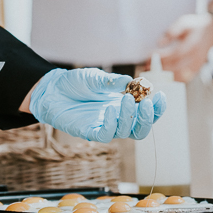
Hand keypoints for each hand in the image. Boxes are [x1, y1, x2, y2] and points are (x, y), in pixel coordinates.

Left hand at [28, 68, 165, 142]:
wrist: (52, 89)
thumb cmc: (76, 83)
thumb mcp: (96, 78)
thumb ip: (113, 82)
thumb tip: (133, 83)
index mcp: (123, 105)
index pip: (146, 112)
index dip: (156, 107)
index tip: (160, 95)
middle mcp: (117, 118)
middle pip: (140, 128)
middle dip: (147, 117)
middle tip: (146, 102)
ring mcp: (104, 126)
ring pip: (126, 132)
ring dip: (129, 117)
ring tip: (125, 99)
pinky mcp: (89, 132)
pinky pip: (105, 134)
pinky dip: (111, 124)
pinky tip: (110, 109)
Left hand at [158, 13, 212, 82]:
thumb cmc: (196, 26)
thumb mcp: (185, 23)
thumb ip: (173, 31)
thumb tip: (160, 42)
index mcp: (193, 45)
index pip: (176, 54)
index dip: (163, 57)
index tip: (151, 57)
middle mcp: (197, 57)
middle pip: (177, 67)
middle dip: (161, 68)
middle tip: (147, 67)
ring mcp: (198, 64)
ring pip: (182, 75)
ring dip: (166, 76)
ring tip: (154, 73)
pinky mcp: (198, 68)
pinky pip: (186, 78)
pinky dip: (175, 79)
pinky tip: (165, 77)